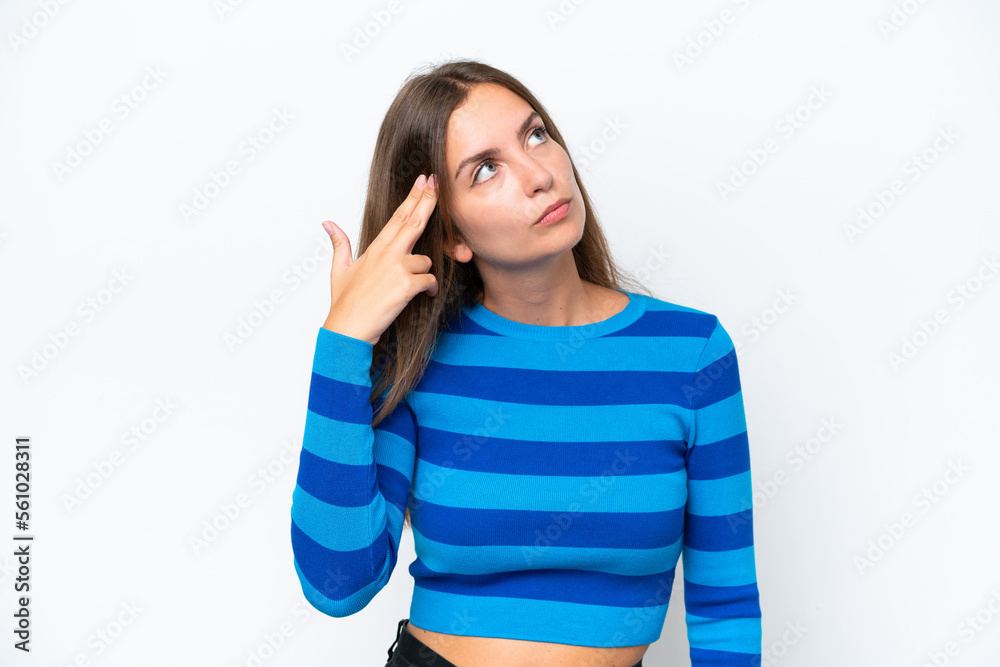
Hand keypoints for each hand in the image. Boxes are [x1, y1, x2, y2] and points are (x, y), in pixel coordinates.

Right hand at [321, 173, 438, 345]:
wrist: (348, 328)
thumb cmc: (345, 302)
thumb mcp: (339, 270)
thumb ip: (339, 244)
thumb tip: (328, 224)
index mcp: (375, 248)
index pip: (398, 216)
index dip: (413, 197)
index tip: (423, 181)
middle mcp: (387, 254)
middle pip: (414, 222)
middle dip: (428, 201)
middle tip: (437, 184)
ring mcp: (397, 269)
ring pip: (426, 260)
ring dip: (424, 272)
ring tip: (413, 286)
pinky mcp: (406, 286)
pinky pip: (429, 280)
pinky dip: (429, 289)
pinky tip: (424, 295)